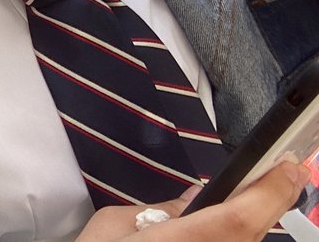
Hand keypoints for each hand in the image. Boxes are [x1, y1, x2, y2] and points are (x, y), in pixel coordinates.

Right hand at [76, 160, 310, 240]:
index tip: (288, 166)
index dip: (269, 192)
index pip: (238, 219)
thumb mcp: (113, 225)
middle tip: (285, 173)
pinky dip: (239, 236)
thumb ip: (160, 211)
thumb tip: (194, 201)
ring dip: (255, 222)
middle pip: (250, 234)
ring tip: (261, 196)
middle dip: (272, 202)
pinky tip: (238, 223)